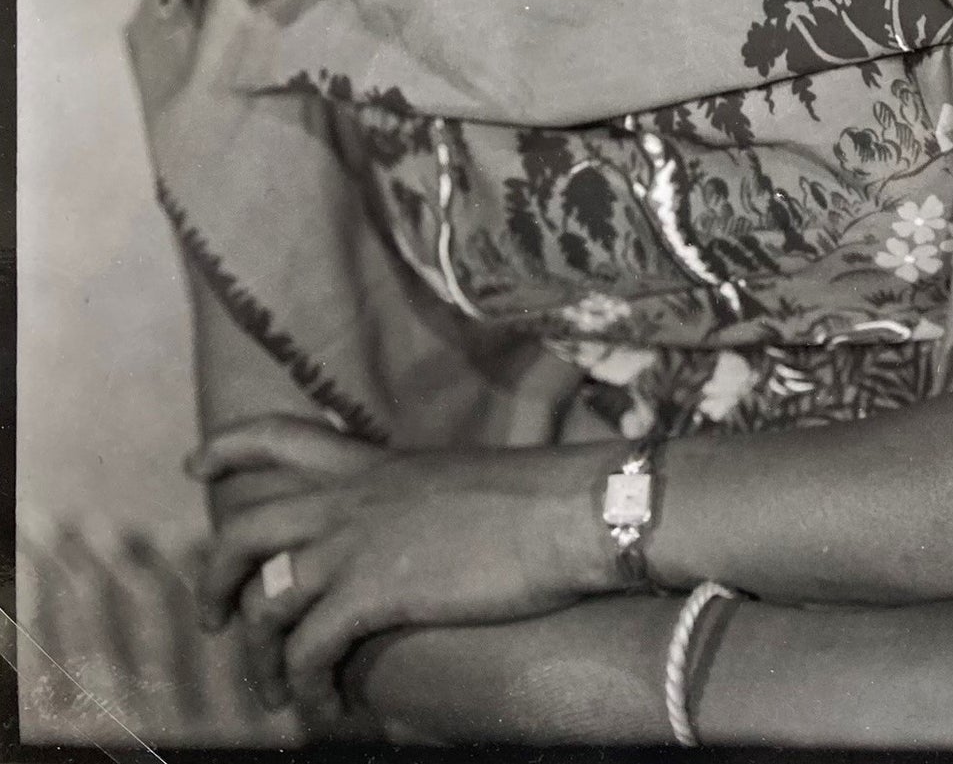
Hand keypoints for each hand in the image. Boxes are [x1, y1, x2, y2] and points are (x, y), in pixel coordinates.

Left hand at [188, 414, 615, 712]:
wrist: (565, 509)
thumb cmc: (534, 497)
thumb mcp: (456, 481)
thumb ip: (417, 500)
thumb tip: (414, 533)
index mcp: (371, 464)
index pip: (281, 436)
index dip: (229, 447)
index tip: (194, 463)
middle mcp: (349, 499)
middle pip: (244, 528)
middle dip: (213, 577)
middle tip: (212, 617)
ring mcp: (356, 544)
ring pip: (265, 600)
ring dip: (258, 656)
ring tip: (271, 692)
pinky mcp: (373, 593)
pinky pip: (309, 651)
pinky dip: (307, 688)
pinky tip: (324, 709)